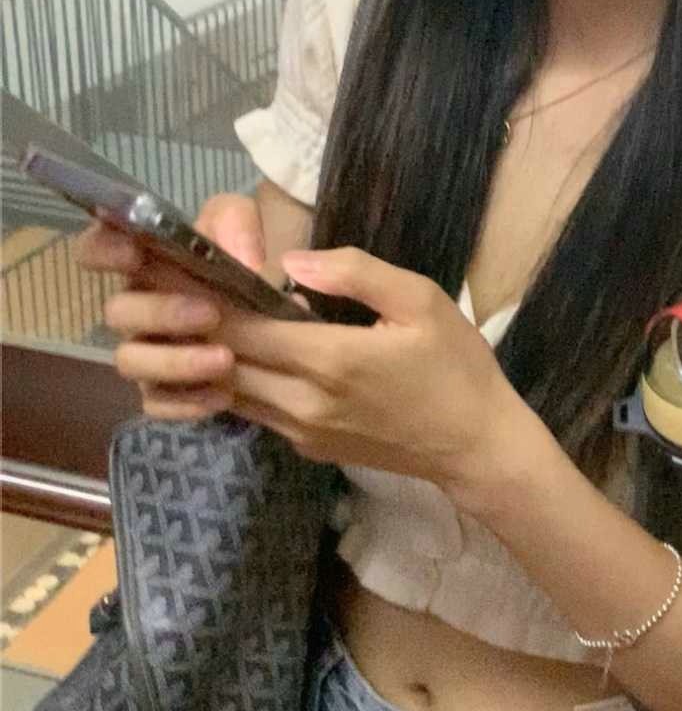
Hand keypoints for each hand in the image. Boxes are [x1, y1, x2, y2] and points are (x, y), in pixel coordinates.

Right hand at [75, 193, 266, 416]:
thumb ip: (237, 223)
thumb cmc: (245, 262)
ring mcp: (146, 350)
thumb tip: (243, 258)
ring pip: (129, 362)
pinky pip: (155, 404)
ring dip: (175, 362)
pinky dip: (185, 402)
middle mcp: (135, 306)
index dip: (102, 250)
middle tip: (211, 314)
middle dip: (160, 313)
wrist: (274, 318)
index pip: (95, 249)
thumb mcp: (246, 226)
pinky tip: (223, 395)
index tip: (132, 253)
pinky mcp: (163, 391)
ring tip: (226, 361)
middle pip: (116, 312)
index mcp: (143, 261)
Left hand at [207, 245, 529, 499]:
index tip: (184, 270)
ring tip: (196, 319)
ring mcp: (301, 431)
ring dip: (209, 357)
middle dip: (196, 326)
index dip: (204, 300)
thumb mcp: (420, 301)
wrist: (475, 446)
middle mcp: (304, 402)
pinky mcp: (307, 448)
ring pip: (230, 392)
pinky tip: (237, 353)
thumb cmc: (455, 365)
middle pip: (223, 362)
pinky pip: (255, 411)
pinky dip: (236, 381)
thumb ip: (354, 274)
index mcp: (330, 360)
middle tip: (176, 289)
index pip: (241, 329)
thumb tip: (290, 262)